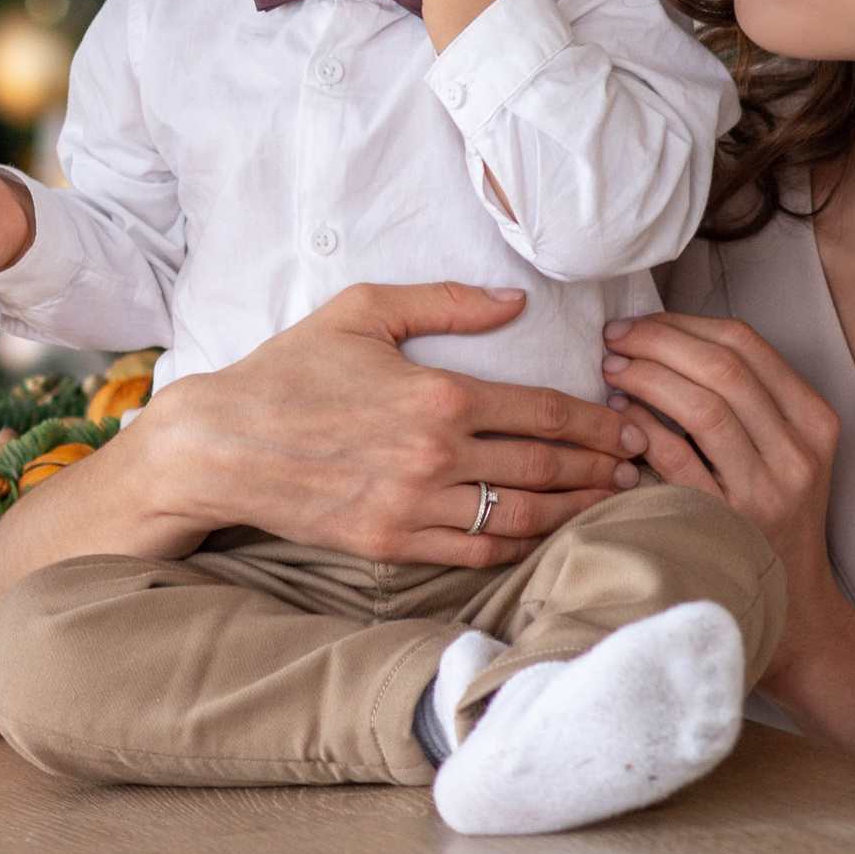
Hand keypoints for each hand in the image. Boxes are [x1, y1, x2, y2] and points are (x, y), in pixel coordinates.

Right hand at [141, 281, 648, 568]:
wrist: (220, 443)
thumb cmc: (290, 369)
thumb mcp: (364, 310)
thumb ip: (446, 302)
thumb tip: (515, 301)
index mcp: (438, 394)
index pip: (544, 411)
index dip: (595, 422)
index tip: (625, 425)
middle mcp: (435, 456)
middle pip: (544, 467)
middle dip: (599, 467)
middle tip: (634, 465)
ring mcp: (414, 507)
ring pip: (519, 517)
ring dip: (571, 511)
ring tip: (603, 501)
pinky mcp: (390, 545)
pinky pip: (474, 552)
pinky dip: (517, 546)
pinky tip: (542, 534)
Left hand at [598, 312, 850, 686]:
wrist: (795, 611)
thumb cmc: (774, 522)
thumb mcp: (785, 454)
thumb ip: (747, 401)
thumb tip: (666, 339)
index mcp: (815, 421)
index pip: (747, 345)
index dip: (684, 324)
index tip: (641, 322)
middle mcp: (798, 452)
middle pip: (723, 367)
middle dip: (658, 341)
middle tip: (613, 338)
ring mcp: (767, 491)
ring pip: (703, 405)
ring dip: (646, 377)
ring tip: (610, 370)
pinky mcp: (730, 524)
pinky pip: (678, 459)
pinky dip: (642, 429)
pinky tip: (617, 419)